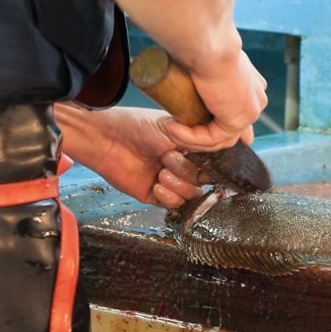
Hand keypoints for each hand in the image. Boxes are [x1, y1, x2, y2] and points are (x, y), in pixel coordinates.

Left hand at [53, 103, 209, 208]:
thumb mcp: (175, 129)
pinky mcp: (155, 195)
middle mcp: (181, 165)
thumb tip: (221, 152)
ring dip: (178, 185)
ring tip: (160, 173)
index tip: (199, 161)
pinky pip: (173, 204)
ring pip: (190, 195)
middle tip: (167, 159)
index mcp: (188, 147)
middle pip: (202, 182)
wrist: (109, 141)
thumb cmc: (138, 127)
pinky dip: (168, 196)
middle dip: (187, 173)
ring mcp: (169, 180)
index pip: (210, 164)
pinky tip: (156, 185)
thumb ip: (199, 143)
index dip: (207, 166)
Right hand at [164, 49, 267, 151]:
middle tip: (174, 129)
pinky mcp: (237, 121)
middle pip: (228, 132)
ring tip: (167, 126)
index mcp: (253, 86)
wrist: (207, 42)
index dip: (212, 127)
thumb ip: (206, 74)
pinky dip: (188, 137)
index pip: (236, 116)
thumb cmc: (202, 44)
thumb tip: (184, 78)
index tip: (186, 126)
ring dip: (189, 137)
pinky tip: (171, 127)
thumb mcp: (205, 61)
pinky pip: (211, 138)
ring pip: (218, 139)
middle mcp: (256, 100)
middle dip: (200, 139)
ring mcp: (250, 112)